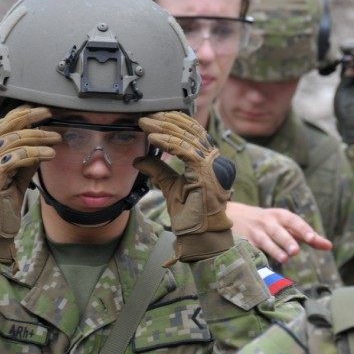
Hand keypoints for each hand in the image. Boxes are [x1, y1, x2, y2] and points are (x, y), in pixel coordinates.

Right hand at [0, 106, 60, 265]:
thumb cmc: (0, 208)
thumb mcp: (15, 179)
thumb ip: (24, 162)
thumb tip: (40, 145)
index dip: (17, 115)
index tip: (34, 110)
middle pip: (6, 127)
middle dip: (29, 117)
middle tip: (48, 113)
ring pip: (16, 140)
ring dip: (39, 137)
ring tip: (56, 139)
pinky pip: (19, 156)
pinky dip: (37, 153)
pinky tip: (50, 154)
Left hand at [134, 111, 235, 265]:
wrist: (201, 236)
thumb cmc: (191, 216)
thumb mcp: (170, 186)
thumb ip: (158, 170)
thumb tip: (139, 159)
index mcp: (209, 160)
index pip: (193, 133)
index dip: (173, 122)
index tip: (154, 118)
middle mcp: (214, 159)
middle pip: (190, 130)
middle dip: (166, 121)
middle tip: (146, 117)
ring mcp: (212, 165)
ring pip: (186, 137)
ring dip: (163, 128)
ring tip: (145, 124)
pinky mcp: (205, 171)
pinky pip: (184, 151)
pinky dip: (167, 142)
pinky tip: (152, 138)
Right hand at [225, 202, 331, 263]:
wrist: (234, 215)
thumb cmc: (269, 223)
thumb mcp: (287, 225)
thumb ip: (307, 236)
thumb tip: (329, 246)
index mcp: (281, 216)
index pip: (294, 221)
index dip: (303, 229)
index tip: (312, 238)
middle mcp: (268, 222)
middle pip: (278, 231)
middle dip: (287, 240)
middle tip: (295, 251)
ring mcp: (255, 232)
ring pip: (265, 241)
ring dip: (274, 249)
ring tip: (284, 259)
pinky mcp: (244, 242)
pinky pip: (251, 249)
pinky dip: (257, 255)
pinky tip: (262, 263)